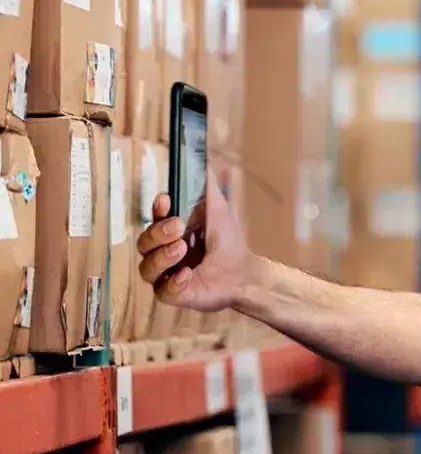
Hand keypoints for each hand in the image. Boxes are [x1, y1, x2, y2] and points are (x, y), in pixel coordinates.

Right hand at [136, 167, 252, 311]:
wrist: (245, 272)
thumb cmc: (228, 242)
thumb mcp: (219, 210)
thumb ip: (208, 187)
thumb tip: (202, 159)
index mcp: (170, 232)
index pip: (153, 219)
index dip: (156, 211)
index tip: (166, 201)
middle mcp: (162, 253)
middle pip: (143, 243)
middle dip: (157, 233)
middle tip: (178, 227)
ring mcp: (166, 275)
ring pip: (146, 268)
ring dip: (162, 257)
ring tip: (182, 249)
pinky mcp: (173, 294)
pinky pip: (162, 291)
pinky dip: (173, 282)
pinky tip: (187, 274)